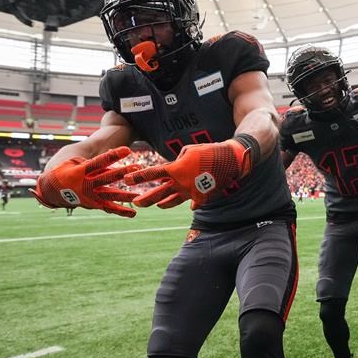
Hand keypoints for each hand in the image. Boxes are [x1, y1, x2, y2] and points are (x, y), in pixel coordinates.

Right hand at [32, 146, 139, 217]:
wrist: (48, 190)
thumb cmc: (62, 171)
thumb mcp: (72, 161)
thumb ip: (92, 162)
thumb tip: (110, 158)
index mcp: (79, 171)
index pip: (99, 162)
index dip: (113, 156)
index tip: (127, 150)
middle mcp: (85, 185)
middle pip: (107, 178)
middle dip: (123, 173)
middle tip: (138, 168)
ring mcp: (89, 196)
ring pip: (110, 195)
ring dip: (125, 195)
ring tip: (139, 194)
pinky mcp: (93, 204)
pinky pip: (108, 208)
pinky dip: (120, 211)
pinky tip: (133, 213)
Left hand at [124, 139, 252, 209]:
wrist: (230, 160)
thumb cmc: (208, 151)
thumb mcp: (188, 151)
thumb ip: (177, 162)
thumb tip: (173, 170)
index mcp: (176, 169)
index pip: (152, 174)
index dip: (138, 177)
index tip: (127, 180)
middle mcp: (181, 183)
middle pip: (159, 193)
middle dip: (146, 198)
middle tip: (136, 202)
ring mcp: (192, 192)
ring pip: (174, 201)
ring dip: (164, 203)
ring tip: (158, 205)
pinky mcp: (202, 197)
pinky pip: (193, 201)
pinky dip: (191, 202)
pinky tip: (189, 205)